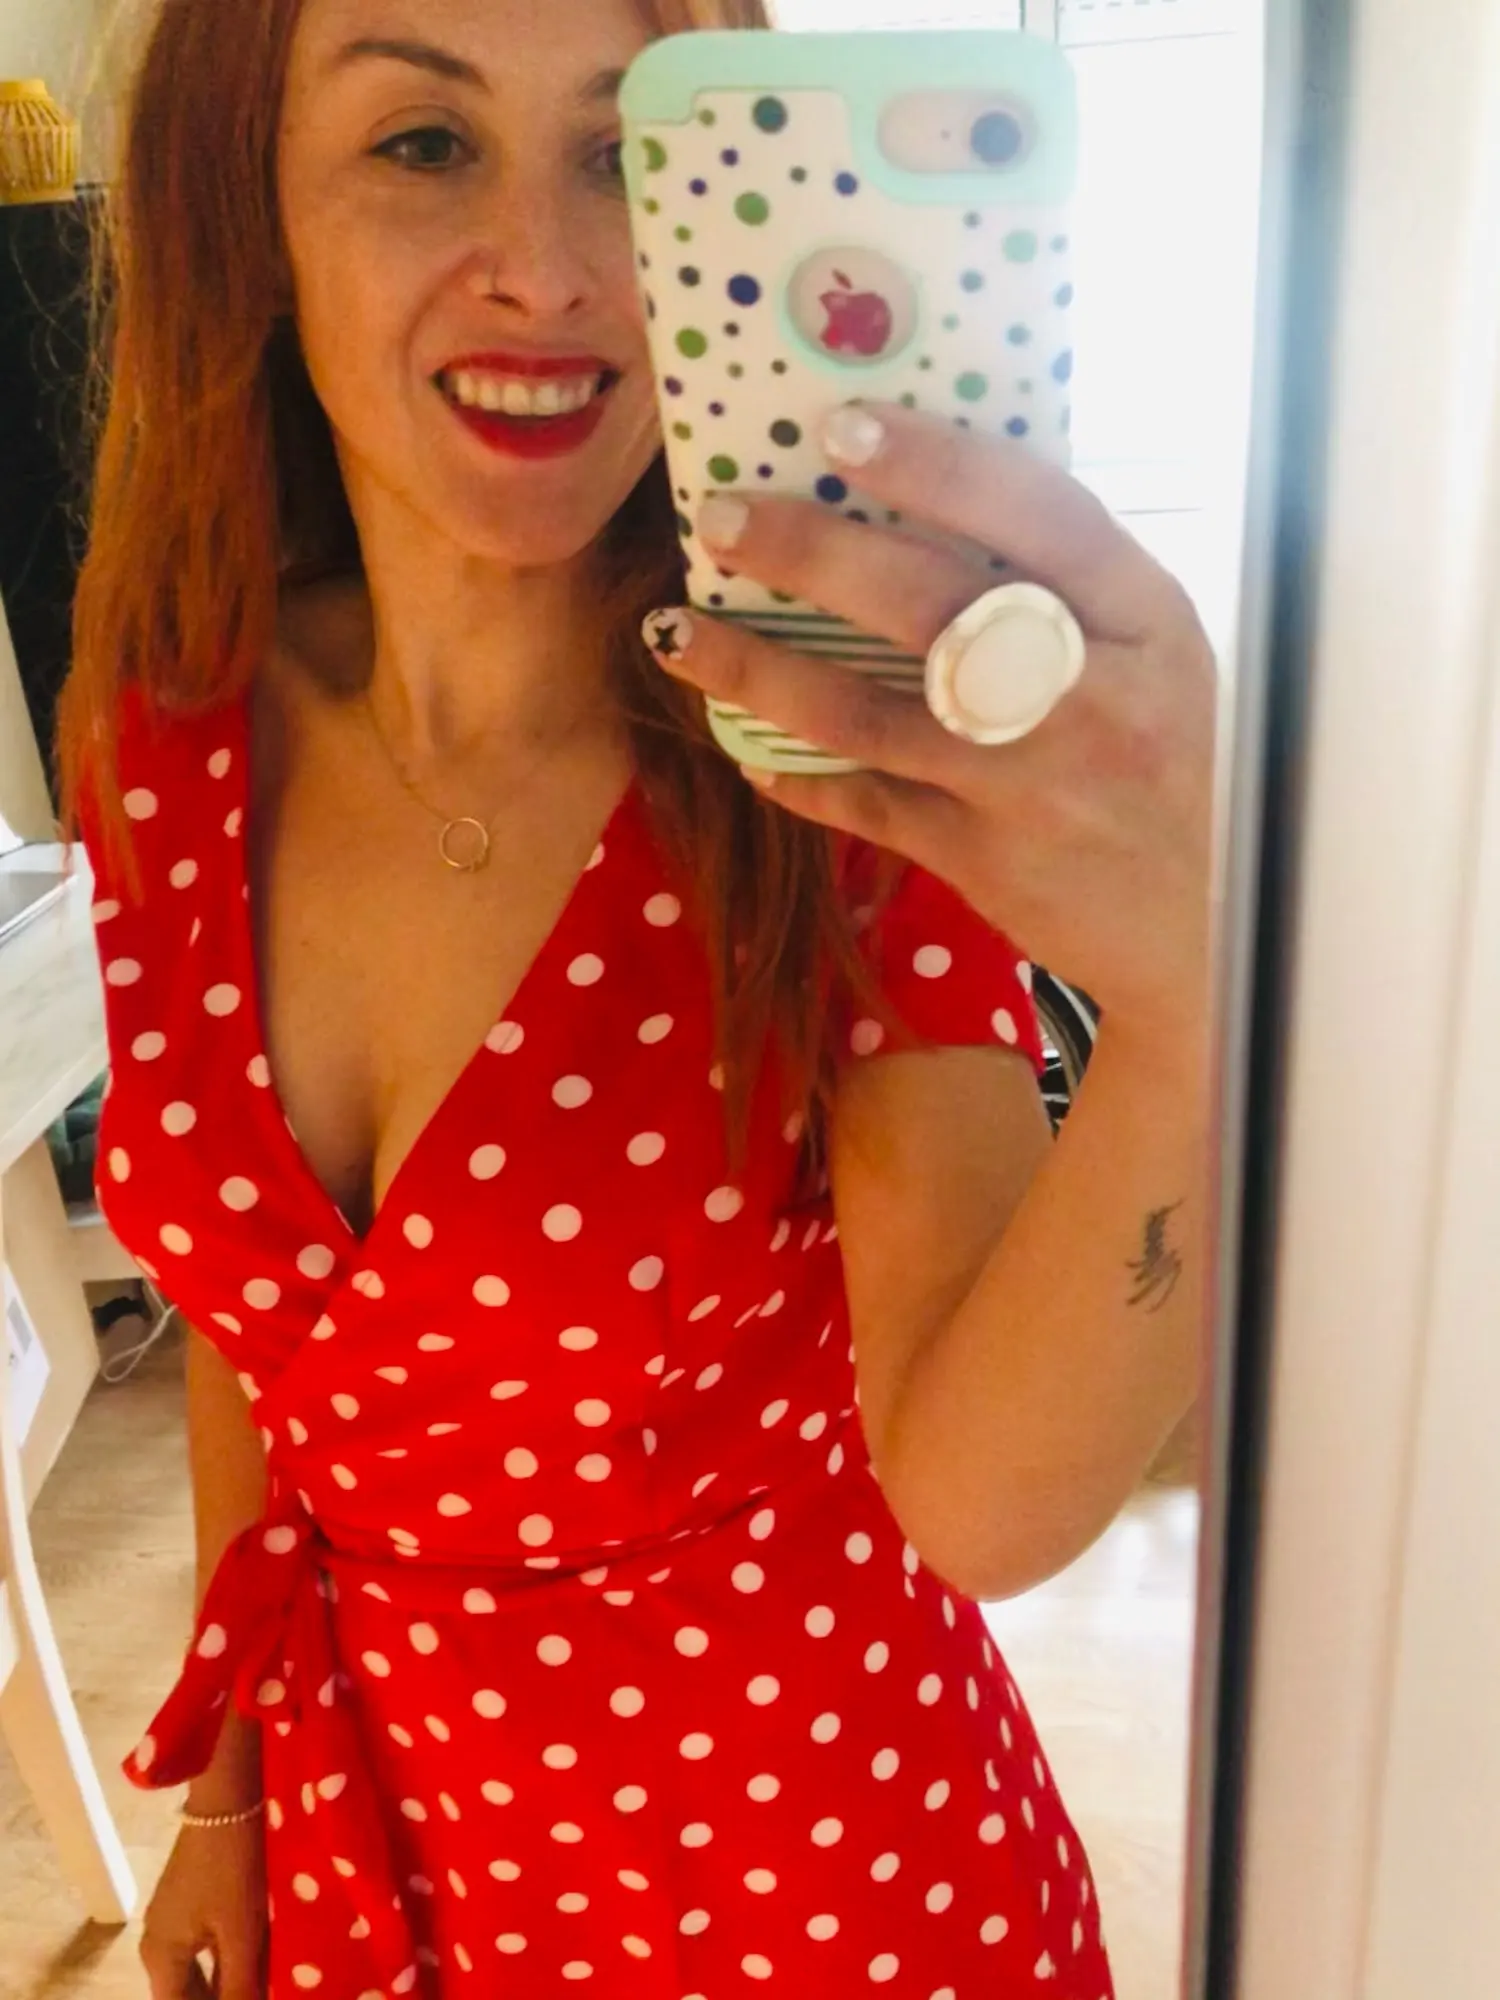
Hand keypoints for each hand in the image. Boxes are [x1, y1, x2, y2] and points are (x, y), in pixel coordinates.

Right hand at [140, 1820, 267, 1999]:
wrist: (224, 1799)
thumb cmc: (231, 1868)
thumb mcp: (241, 1933)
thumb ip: (239, 1986)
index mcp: (160, 1957)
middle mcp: (156, 1944)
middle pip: (183, 1995)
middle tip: (255, 1996)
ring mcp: (169, 1921)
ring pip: (193, 1973)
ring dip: (221, 1986)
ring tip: (256, 1987)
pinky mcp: (186, 1902)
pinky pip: (200, 1949)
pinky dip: (222, 1963)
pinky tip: (252, 1965)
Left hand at [643, 401, 1218, 1039]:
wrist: (1202, 925)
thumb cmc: (1169, 762)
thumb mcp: (1157, 655)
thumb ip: (1072, 584)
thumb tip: (932, 486)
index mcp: (1145, 619)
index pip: (1039, 514)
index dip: (937, 465)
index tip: (841, 426)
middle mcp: (1089, 695)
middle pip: (932, 604)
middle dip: (814, 553)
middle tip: (723, 517)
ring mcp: (1028, 785)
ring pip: (867, 713)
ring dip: (759, 670)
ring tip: (678, 631)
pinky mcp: (982, 860)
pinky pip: (865, 804)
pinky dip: (797, 775)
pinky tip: (742, 746)